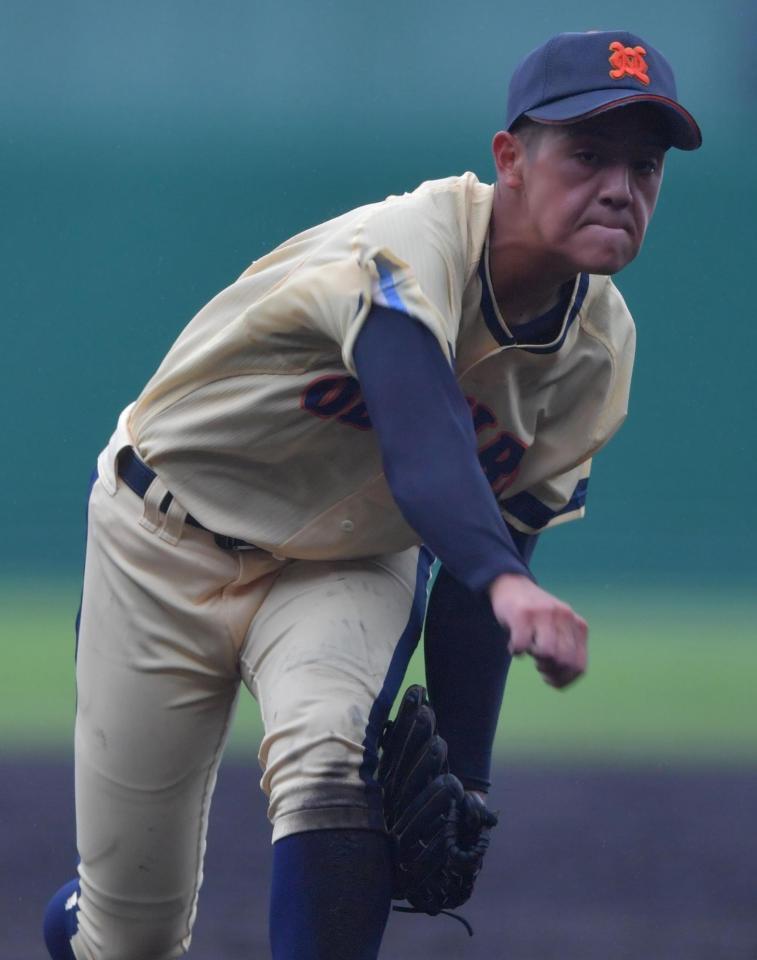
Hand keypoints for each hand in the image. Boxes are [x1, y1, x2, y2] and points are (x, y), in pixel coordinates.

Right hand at [488, 574, 587, 688]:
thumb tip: (563, 677)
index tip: (550, 678)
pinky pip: (522, 645)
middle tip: (539, 665)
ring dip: (536, 661)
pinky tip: (514, 646)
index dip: (564, 679)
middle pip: (564, 662)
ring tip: (530, 653)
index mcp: (577, 624)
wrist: (512, 584)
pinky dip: (516, 652)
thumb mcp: (559, 628)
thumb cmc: (536, 615)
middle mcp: (564, 616)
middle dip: (550, 671)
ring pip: (548, 654)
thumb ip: (566, 647)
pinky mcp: (523, 613)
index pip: (579, 666)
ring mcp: (544, 613)